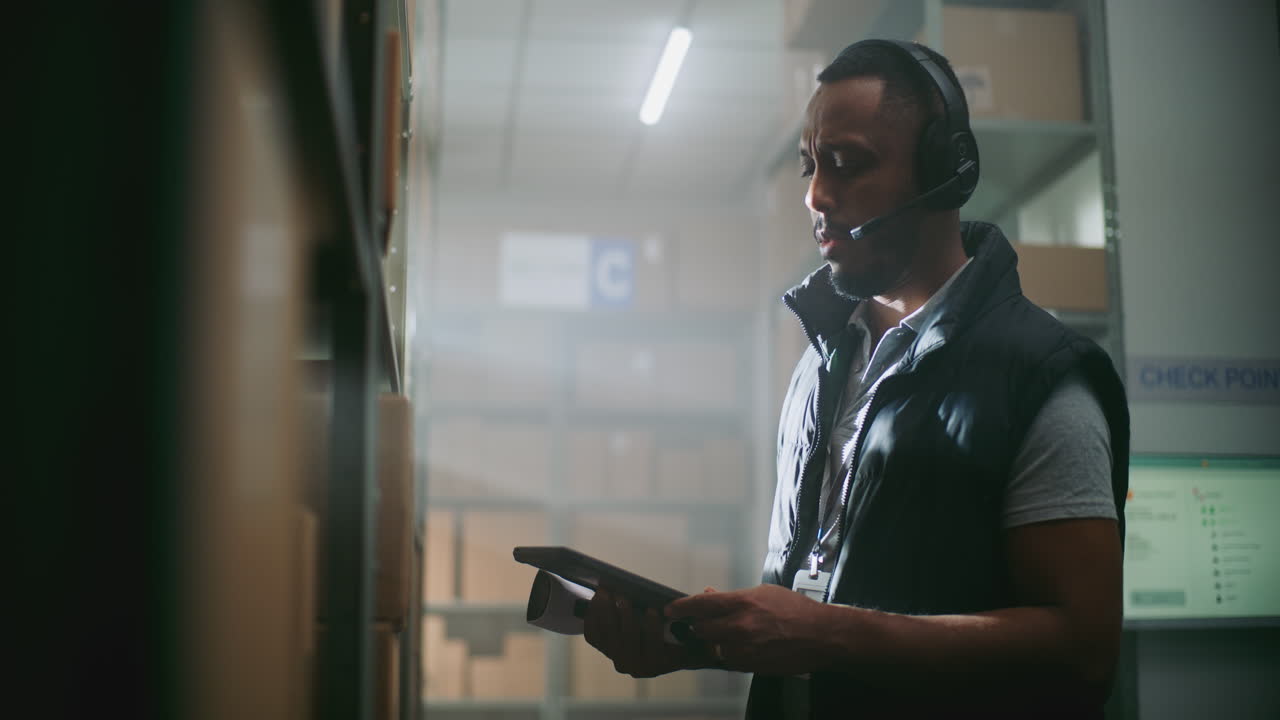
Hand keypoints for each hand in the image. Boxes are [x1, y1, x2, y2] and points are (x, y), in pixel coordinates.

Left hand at [583, 587, 717, 677]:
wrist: (660, 645)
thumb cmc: (678, 632)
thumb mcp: (692, 626)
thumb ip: (699, 613)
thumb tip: (708, 591)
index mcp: (660, 663)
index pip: (653, 649)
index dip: (652, 630)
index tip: (653, 609)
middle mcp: (637, 666)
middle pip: (626, 644)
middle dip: (623, 618)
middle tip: (623, 597)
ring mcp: (619, 659)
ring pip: (607, 639)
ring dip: (605, 614)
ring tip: (607, 593)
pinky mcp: (605, 649)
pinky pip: (595, 635)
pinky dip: (593, 617)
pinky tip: (597, 599)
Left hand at [665, 584, 836, 675]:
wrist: (821, 635)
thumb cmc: (796, 611)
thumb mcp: (764, 593)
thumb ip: (734, 597)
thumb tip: (710, 594)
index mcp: (742, 602)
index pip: (701, 604)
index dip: (681, 607)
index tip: (670, 610)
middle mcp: (740, 626)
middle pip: (702, 629)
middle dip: (700, 627)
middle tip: (703, 624)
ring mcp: (745, 648)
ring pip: (715, 648)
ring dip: (717, 642)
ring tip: (733, 636)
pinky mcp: (752, 665)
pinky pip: (730, 661)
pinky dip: (732, 655)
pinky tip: (746, 647)